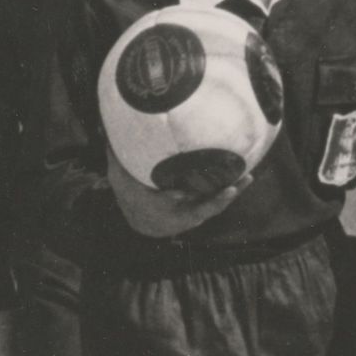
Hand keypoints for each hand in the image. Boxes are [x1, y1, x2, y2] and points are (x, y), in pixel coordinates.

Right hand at [107, 150, 247, 237]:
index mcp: (156, 207)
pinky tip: (247, 177)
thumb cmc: (133, 195)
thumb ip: (116, 157)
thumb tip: (107, 135)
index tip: (178, 196)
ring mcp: (192, 214)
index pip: (162, 204)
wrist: (145, 221)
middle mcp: (177, 215)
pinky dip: (232, 191)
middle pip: (199, 210)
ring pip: (213, 206)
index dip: (169, 201)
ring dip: (230, 194)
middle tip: (229, 190)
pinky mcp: (202, 209)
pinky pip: (219, 202)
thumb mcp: (121, 178)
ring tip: (247, 178)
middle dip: (214, 202)